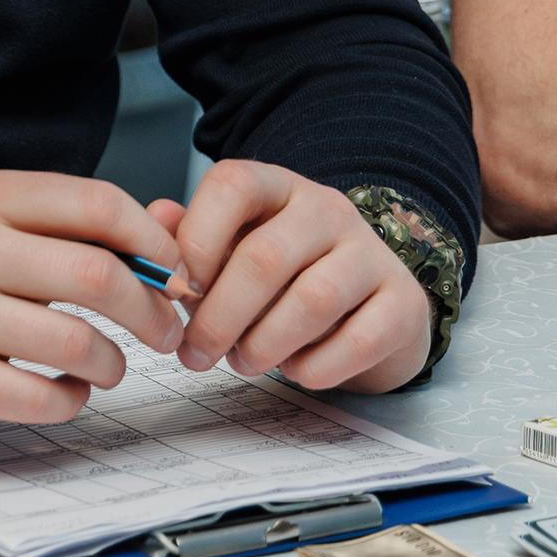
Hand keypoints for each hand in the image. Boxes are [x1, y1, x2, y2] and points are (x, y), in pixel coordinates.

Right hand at [0, 170, 184, 431]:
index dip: (152, 240)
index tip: (174, 270)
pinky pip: (39, 397)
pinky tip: (63, 392)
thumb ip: (70, 227)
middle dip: (150, 309)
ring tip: (108, 366)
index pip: (96, 204)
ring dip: (113, 362)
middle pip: (97, 274)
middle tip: (163, 330)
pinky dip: (70, 400)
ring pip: (76, 341)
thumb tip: (173, 227)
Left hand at [149, 162, 431, 394]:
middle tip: (196, 354)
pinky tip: (295, 371)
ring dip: (264, 344)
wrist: (372, 306)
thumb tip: (154, 220)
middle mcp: (327, 209)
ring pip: (313, 300)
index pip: (232, 185)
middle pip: (264, 257)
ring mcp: (371, 253)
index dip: (195, 240)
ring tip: (243, 362)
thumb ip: (191, 236)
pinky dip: (316, 367)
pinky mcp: (403, 303)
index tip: (175, 292)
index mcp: (277, 187)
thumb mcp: (237, 248)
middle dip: (218, 316)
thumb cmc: (288, 279)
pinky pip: (359, 340)